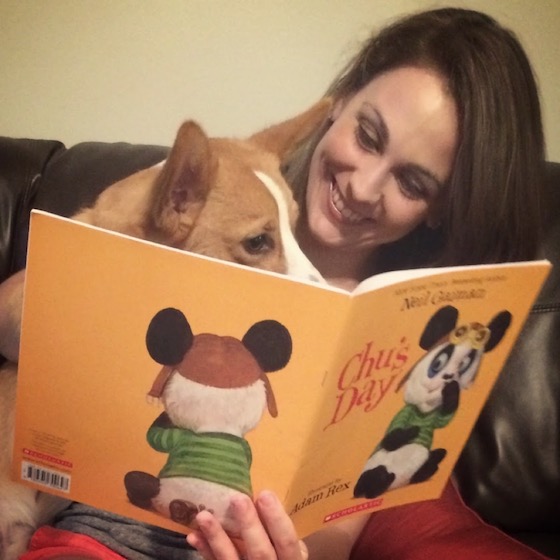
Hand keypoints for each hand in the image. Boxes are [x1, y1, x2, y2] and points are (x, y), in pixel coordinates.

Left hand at [186, 490, 307, 559]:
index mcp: (291, 559)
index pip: (287, 541)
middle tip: (237, 499)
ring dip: (217, 537)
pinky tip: (194, 535)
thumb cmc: (279, 555)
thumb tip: (262, 497)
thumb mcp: (286, 547)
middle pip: (260, 552)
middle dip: (249, 525)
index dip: (276, 519)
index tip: (264, 494)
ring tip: (204, 515)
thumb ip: (278, 529)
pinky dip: (205, 550)